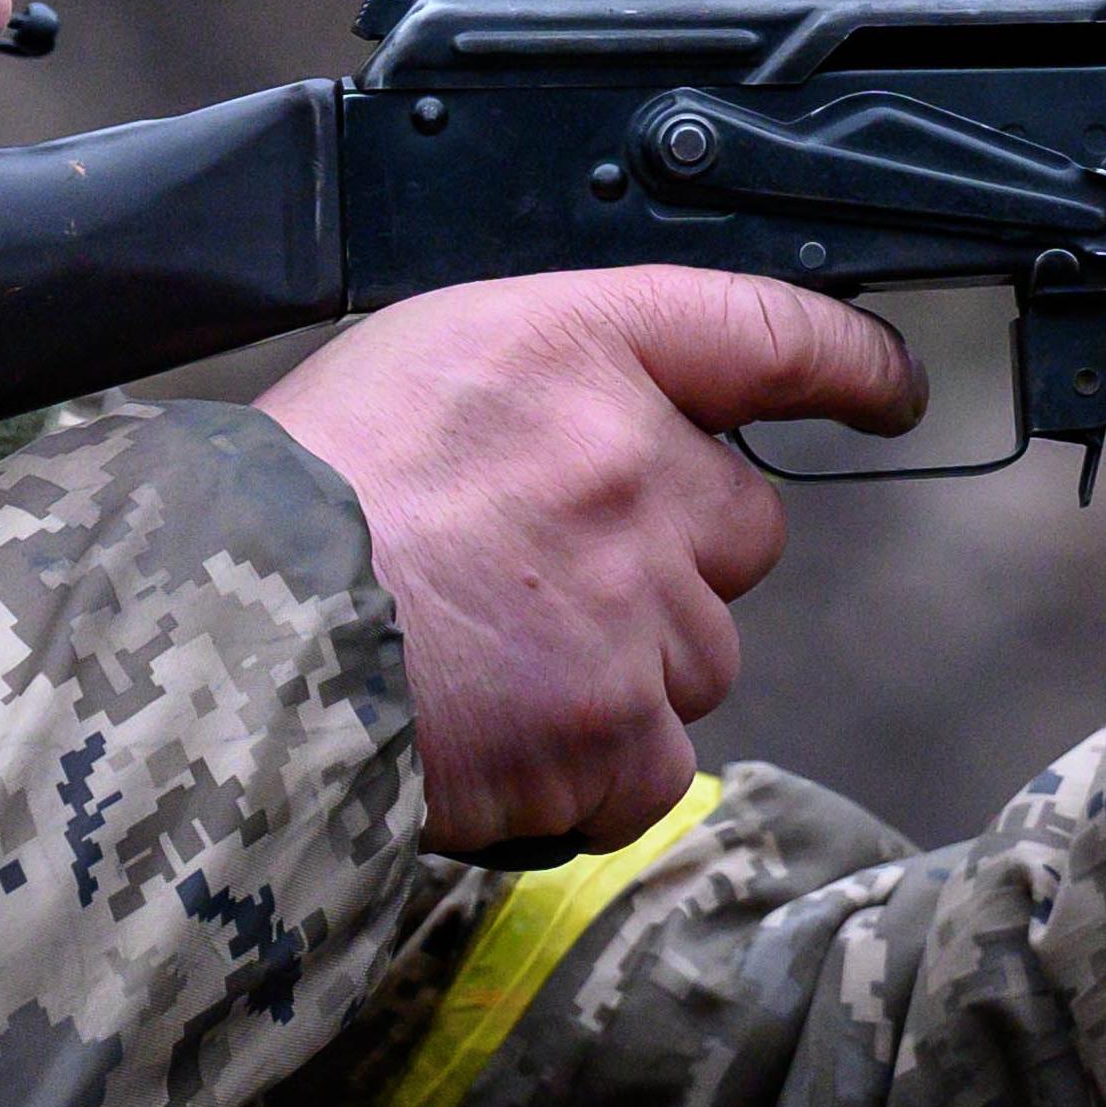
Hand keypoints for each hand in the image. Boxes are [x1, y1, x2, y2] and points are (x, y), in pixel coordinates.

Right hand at [257, 269, 922, 855]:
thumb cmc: (285, 502)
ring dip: (620, 674)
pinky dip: (587, 775)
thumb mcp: (410, 369)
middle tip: (539, 585)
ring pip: (698, 655)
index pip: (764, 331)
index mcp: (572, 346)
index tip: (889, 383)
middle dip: (673, 562)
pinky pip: (654, 767)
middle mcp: (628, 460)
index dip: (846, 360)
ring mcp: (635, 599)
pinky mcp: (618, 724)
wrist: (216, 638)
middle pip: (742, 525)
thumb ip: (540, 387)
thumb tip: (613, 433)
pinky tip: (494, 747)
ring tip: (482, 669)